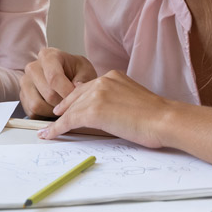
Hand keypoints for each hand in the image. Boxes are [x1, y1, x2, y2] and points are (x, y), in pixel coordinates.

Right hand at [19, 47, 97, 117]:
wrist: (68, 75)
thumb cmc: (76, 72)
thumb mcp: (85, 71)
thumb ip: (83, 79)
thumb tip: (76, 87)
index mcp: (48, 56)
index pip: (54, 77)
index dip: (66, 92)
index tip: (76, 98)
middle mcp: (32, 67)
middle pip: (48, 94)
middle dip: (63, 102)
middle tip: (72, 102)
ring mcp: (25, 82)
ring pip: (37, 105)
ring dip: (53, 110)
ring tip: (63, 105)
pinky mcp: (22, 97)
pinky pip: (32, 113)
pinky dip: (45, 115)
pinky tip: (54, 107)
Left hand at [40, 70, 173, 147]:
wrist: (163, 119)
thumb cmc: (156, 115)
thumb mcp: (134, 98)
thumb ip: (118, 99)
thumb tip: (108, 111)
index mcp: (113, 76)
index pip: (88, 87)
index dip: (76, 98)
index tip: (69, 105)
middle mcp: (103, 81)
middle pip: (76, 96)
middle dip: (64, 108)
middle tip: (55, 116)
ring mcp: (97, 94)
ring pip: (70, 109)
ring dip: (58, 122)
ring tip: (47, 131)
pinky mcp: (93, 111)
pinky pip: (68, 121)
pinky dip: (56, 129)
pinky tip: (49, 134)